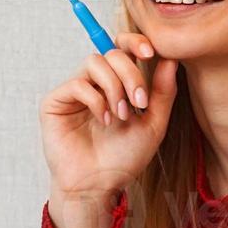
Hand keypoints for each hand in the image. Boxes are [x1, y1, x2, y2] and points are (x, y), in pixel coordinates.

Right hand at [40, 33, 179, 227]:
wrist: (98, 185)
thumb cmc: (123, 158)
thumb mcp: (153, 124)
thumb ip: (163, 92)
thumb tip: (172, 59)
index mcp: (117, 83)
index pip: (123, 47)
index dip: (135, 41)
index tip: (151, 52)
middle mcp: (95, 83)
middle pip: (112, 53)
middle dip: (131, 73)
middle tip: (139, 102)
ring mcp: (75, 91)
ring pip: (95, 62)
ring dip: (114, 87)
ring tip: (121, 116)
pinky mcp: (56, 102)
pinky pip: (78, 83)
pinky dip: (96, 100)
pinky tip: (103, 120)